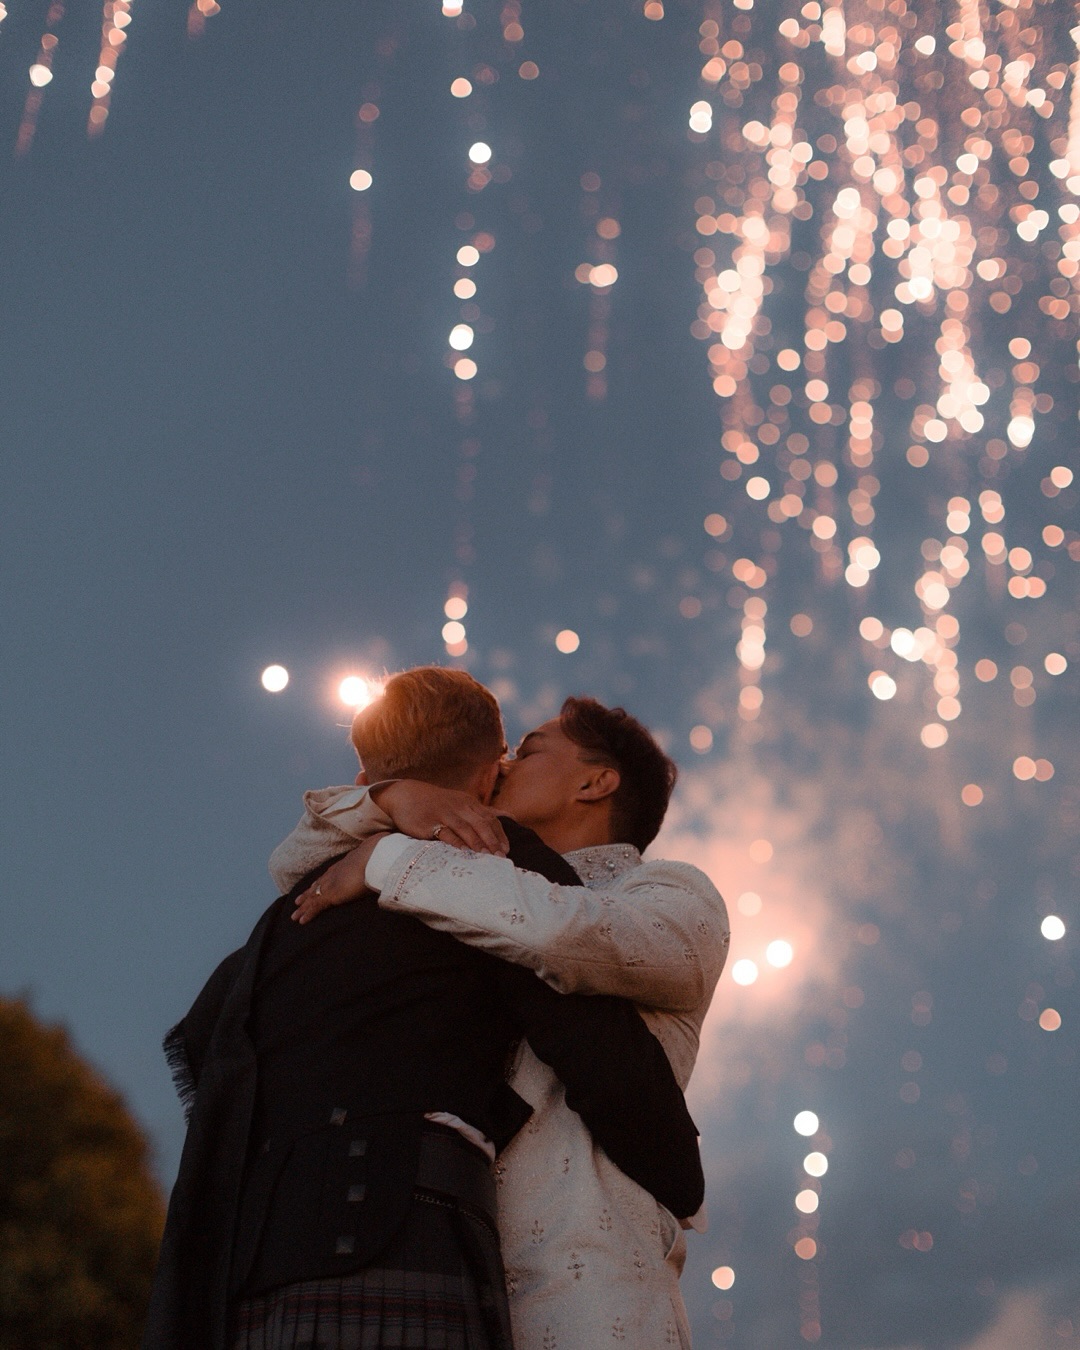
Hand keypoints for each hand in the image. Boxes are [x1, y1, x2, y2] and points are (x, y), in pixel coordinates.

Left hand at [291, 833, 388, 924]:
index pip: (331, 874)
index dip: (323, 880)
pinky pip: (316, 906)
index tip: (317, 884)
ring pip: (313, 896)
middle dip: (309, 893)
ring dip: (304, 906)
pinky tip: (300, 921)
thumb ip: (383, 862)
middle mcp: (337, 872)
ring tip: (295, 915)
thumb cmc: (383, 855)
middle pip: (319, 884)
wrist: (377, 856)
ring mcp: (332, 883)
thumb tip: (391, 862)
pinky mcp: (331, 894)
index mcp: (347, 863)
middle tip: (299, 900)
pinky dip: (308, 914)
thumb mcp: (383, 859)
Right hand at [371, 781, 508, 855]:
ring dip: (478, 844)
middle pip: (481, 824)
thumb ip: (478, 812)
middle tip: (501, 858)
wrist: (405, 795)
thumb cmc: (435, 803)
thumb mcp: (458, 802)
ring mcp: (445, 813)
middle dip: (493, 841)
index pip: (489, 818)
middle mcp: (459, 806)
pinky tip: (464, 853)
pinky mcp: (430, 822)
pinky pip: (446, 833)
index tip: (506, 850)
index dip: (499, 834)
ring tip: (487, 858)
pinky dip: (456, 843)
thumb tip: (504, 817)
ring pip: (466, 828)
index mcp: (468, 803)